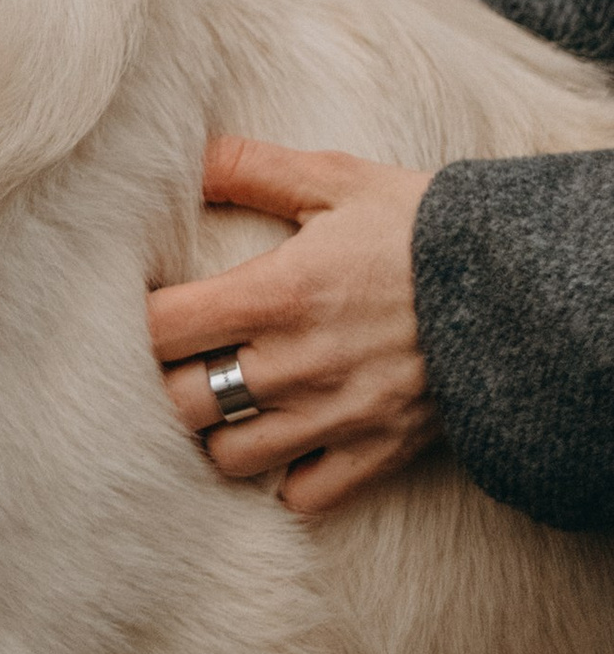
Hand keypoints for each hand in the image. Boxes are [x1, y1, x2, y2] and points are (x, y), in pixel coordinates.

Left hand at [147, 134, 441, 517]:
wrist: (518, 286)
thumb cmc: (423, 227)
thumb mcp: (337, 180)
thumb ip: (252, 168)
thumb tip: (185, 157)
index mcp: (275, 294)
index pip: (161, 330)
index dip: (136, 325)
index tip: (142, 312)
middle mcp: (294, 364)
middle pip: (181, 404)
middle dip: (163, 385)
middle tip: (172, 364)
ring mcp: (333, 416)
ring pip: (229, 457)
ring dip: (216, 434)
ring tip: (223, 405)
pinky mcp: (375, 452)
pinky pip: (302, 497)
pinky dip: (282, 479)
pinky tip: (280, 445)